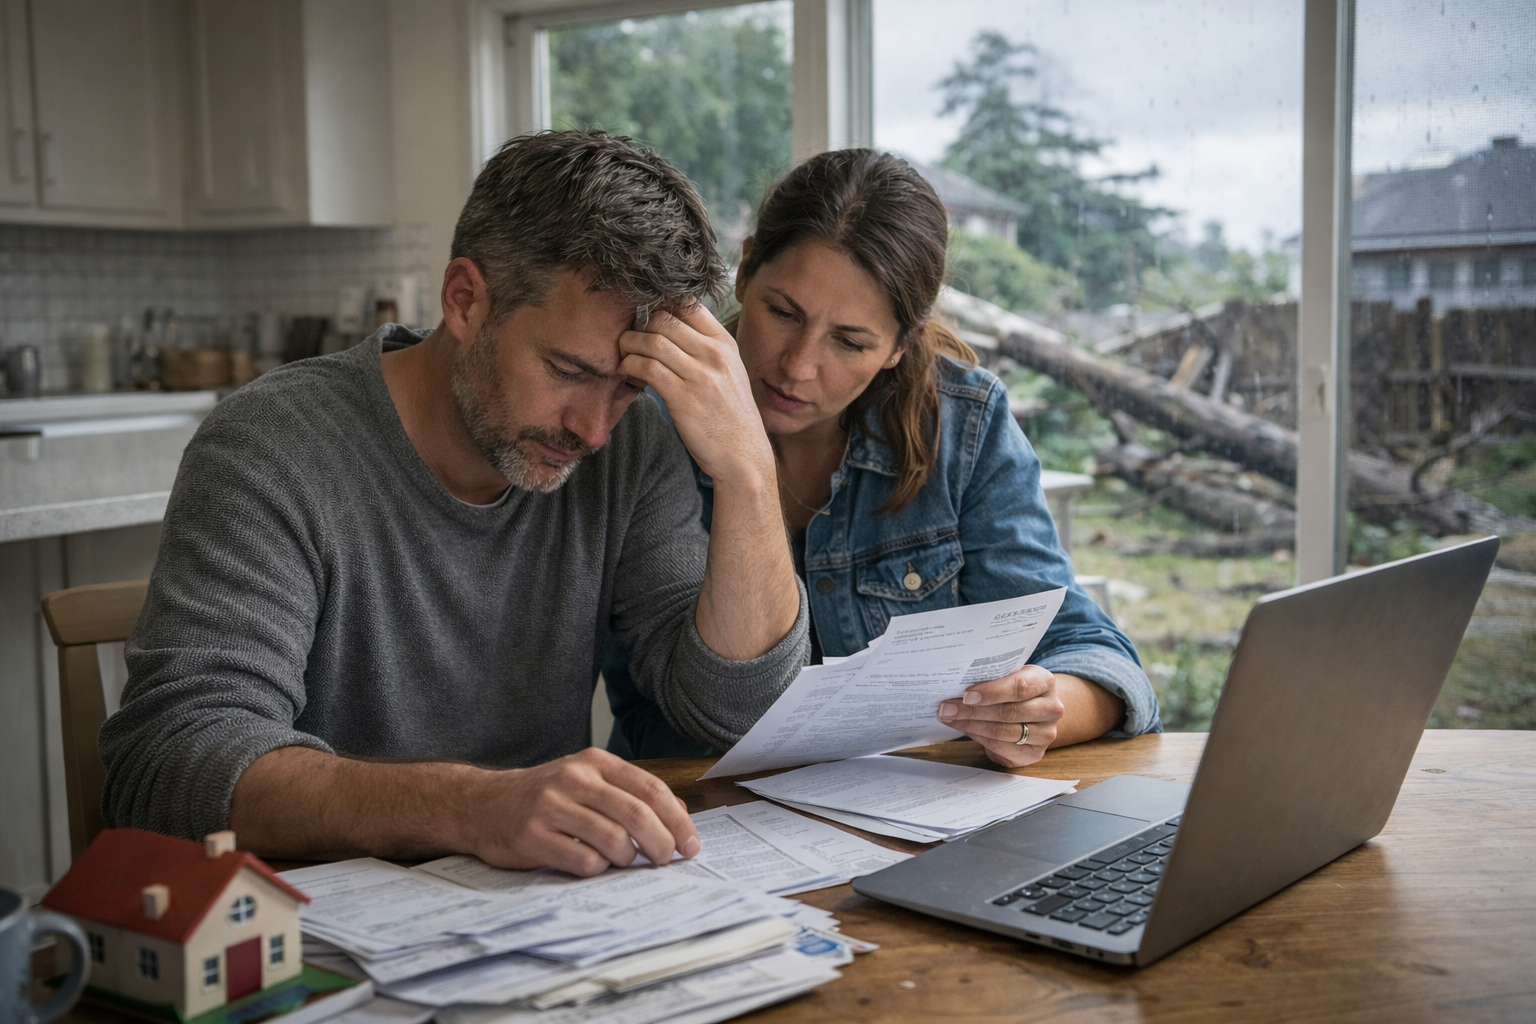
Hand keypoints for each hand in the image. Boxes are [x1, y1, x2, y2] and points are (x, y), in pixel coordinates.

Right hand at [465, 748, 698, 875]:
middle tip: (666, 861)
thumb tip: (678, 817)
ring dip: (627, 859)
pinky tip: (590, 864)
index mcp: (594, 762)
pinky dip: (597, 869)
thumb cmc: (544, 796)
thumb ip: (628, 793)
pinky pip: (584, 862)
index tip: (691, 844)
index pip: (650, 789)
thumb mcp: (586, 780)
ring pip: (614, 840)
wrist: (482, 804)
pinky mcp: (533, 836)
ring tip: (621, 860)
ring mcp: (551, 807)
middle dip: (661, 844)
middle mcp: (574, 779)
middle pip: (637, 815)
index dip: (677, 820)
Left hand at [617, 305, 774, 487]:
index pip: (689, 304)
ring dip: (629, 344)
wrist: (744, 455)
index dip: (661, 304)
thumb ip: (703, 349)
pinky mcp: (683, 397)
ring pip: (653, 341)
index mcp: (724, 344)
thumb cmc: (730, 417)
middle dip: (639, 324)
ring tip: (622, 353)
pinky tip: (626, 371)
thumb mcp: (728, 373)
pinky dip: (630, 365)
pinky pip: (647, 368)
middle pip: (665, 318)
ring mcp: (700, 375)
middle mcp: (714, 354)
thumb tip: (667, 329)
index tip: (646, 317)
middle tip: (628, 336)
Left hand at [937, 665, 1064, 768]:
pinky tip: (964, 729)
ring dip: (970, 725)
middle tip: (946, 708)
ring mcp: (1046, 734)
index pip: (1019, 687)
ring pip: (1002, 732)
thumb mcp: (1010, 676)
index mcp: (1045, 682)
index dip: (991, 692)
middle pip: (1008, 712)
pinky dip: (979, 738)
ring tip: (949, 718)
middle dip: (972, 711)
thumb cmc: (1016, 689)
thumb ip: (992, 678)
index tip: (966, 695)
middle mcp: (1051, 708)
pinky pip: (1002, 747)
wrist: (1036, 710)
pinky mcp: (1035, 753)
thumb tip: (956, 684)